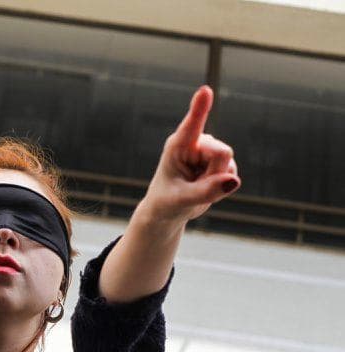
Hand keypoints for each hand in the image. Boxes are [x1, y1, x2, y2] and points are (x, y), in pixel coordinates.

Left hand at [141, 86, 239, 223]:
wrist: (168, 210)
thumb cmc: (167, 202)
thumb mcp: (182, 200)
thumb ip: (207, 191)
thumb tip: (235, 180)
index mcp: (177, 145)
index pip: (192, 124)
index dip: (200, 107)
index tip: (205, 90)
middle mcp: (195, 142)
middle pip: (223, 153)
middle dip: (214, 175)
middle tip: (193, 187)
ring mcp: (209, 149)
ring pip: (229, 165)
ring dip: (216, 182)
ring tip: (196, 187)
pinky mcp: (220, 160)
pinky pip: (232, 174)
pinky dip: (222, 186)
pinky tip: (206, 187)